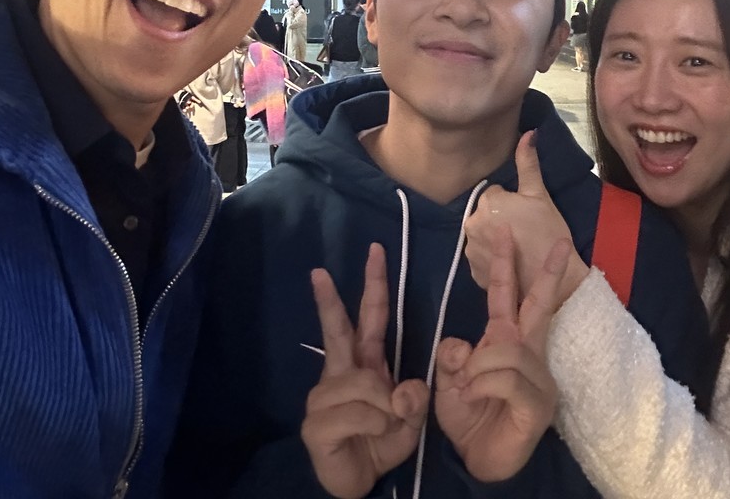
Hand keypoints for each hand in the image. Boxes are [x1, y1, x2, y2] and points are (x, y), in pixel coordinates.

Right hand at [301, 244, 430, 498]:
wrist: (358, 484)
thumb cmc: (382, 445)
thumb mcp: (411, 420)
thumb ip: (414, 399)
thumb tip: (401, 388)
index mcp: (364, 366)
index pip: (370, 320)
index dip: (374, 287)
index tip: (376, 253)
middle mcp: (339, 375)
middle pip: (337, 331)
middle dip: (330, 300)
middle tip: (320, 271)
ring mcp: (322, 398)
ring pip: (364, 384)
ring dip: (385, 407)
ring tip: (385, 426)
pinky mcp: (315, 424)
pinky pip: (357, 413)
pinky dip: (373, 424)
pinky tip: (370, 436)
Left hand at [435, 227, 567, 481]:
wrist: (479, 461)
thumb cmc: (469, 418)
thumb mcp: (448, 382)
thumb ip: (452, 357)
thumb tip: (461, 344)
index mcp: (504, 341)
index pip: (507, 296)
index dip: (506, 264)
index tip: (507, 230)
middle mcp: (527, 353)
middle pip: (538, 304)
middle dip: (546, 271)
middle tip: (559, 239)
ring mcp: (538, 377)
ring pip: (505, 349)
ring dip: (478, 369)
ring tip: (469, 391)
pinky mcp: (538, 403)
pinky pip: (506, 379)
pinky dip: (483, 387)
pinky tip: (475, 399)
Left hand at [466, 132, 587, 302]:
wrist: (552, 282)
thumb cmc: (549, 233)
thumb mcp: (540, 196)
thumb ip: (528, 164)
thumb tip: (528, 133)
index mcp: (487, 203)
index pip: (495, 194)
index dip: (513, 203)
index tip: (527, 215)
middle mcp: (471, 224)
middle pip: (485, 214)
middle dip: (500, 219)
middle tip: (525, 231)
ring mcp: (470, 250)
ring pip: (481, 235)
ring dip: (493, 238)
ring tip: (519, 249)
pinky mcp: (473, 272)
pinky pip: (480, 257)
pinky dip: (491, 259)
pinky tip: (510, 264)